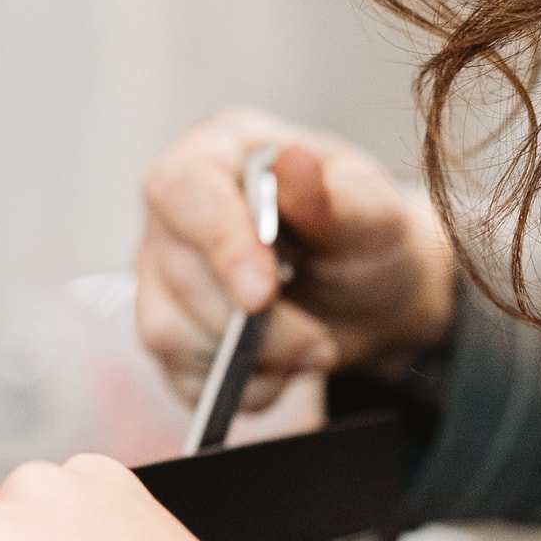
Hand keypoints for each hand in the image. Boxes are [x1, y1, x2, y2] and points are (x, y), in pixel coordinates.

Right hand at [136, 112, 453, 413]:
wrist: (376, 295)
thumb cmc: (368, 236)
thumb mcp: (371, 212)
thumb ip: (332, 196)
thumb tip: (290, 165)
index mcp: (220, 152)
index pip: (182, 188)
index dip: (217, 243)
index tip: (263, 294)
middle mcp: (177, 212)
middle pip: (175, 271)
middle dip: (251, 322)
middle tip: (318, 341)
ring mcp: (165, 276)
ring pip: (166, 330)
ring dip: (247, 359)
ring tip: (311, 350)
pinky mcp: (174, 334)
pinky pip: (182, 377)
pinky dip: (241, 388)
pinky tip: (281, 368)